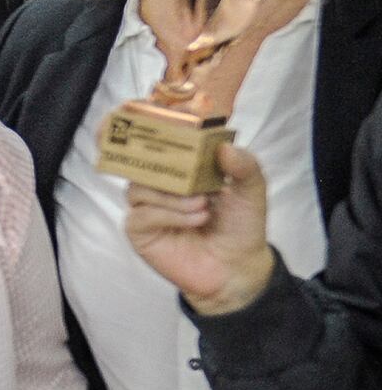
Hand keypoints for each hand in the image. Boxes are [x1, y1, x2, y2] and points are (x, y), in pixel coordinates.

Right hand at [124, 140, 275, 313]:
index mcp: (182, 169)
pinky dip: (168, 214)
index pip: (160, 144)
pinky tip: (196, 218)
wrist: (238, 267)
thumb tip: (225, 147)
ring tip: (201, 204)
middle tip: (188, 169)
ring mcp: (147, 207)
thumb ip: (245, 166)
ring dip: (171, 196)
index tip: (170, 122)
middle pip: (140, 163)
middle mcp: (160, 185)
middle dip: (163, 163)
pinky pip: (140, 214)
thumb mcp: (251, 191)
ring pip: (138, 188)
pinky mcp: (140, 231)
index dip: (158, 132)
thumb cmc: (241, 226)